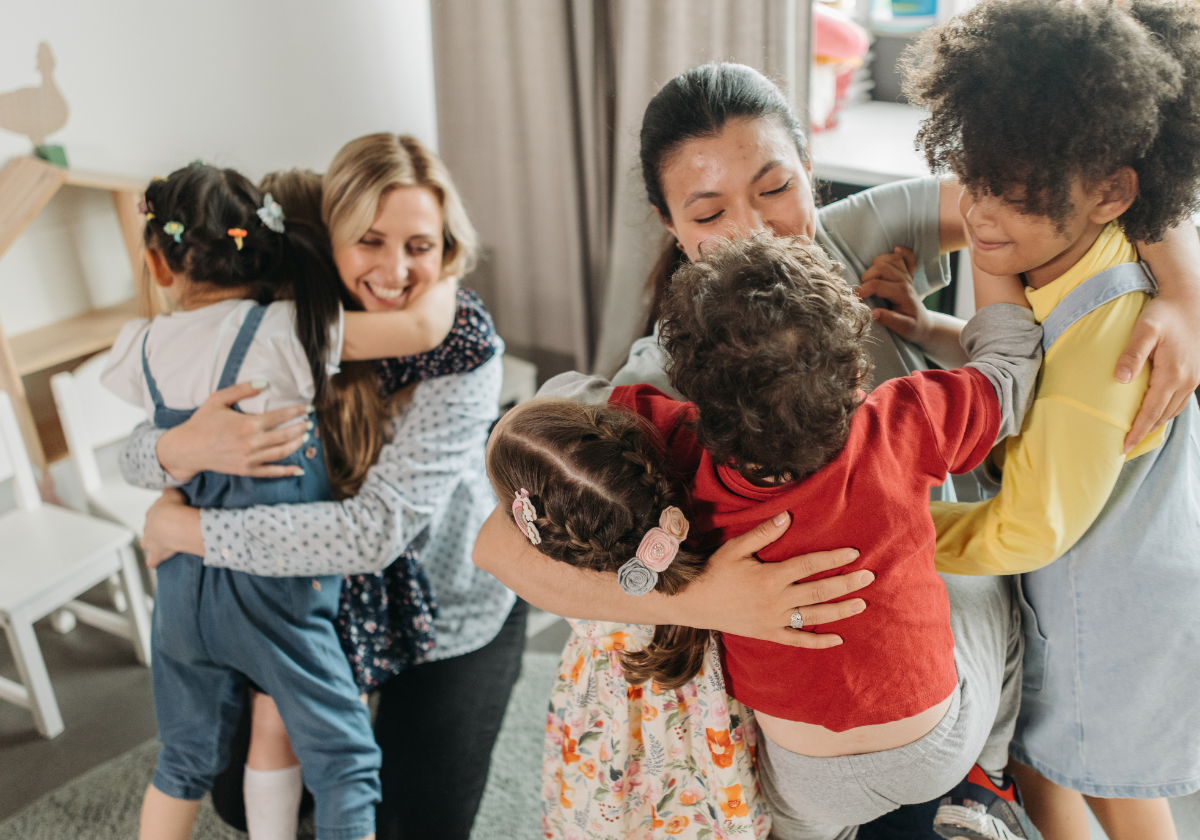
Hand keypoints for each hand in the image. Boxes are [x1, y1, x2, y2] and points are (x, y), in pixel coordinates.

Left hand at [141, 489, 203, 567]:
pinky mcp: (156, 554)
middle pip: (148, 530)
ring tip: (163, 547)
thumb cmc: (174, 507)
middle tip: (168, 531)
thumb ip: (170, 492)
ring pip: (146, 545)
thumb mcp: (172, 493)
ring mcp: (151, 542)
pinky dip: (155, 562)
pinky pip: (153, 561)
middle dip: (155, 531)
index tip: (171, 515)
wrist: (174, 523)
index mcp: (151, 514)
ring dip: (153, 546)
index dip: (162, 515)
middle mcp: (148, 528)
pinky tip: (159, 563)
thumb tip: (170, 488)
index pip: (154, 514)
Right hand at [156, 382, 309, 481]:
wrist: (186, 449)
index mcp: (248, 424)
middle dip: (300, 427)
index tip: (307, 408)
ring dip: (296, 444)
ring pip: (282, 452)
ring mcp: (250, 458)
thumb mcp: (218, 399)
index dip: (296, 411)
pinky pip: (271, 472)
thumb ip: (242, 389)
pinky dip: (286, 471)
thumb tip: (265, 382)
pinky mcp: (246, 470)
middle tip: (309, 422)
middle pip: (285, 435)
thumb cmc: (202, 422)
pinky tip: (299, 469)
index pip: (280, 416)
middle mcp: (252, 442)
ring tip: (305, 437)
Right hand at [665, 513, 872, 648]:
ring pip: (814, 616)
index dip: (833, 559)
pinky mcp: (769, 633)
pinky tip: (838, 639)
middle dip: (847, 584)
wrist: (693, 603)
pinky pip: (798, 640)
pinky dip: (819, 641)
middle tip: (869, 577)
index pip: (809, 565)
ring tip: (862, 603)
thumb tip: (788, 517)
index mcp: (770, 576)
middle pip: (819, 591)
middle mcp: (776, 600)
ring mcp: (774, 620)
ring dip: (841, 610)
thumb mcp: (735, 548)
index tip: (854, 554)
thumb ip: (762, 534)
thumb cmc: (714, 572)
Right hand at [856, 247, 931, 343]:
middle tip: (862, 290)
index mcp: (902, 294)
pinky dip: (900, 252)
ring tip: (870, 278)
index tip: (855, 299)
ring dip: (876, 264)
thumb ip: (889, 320)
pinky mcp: (907, 274)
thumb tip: (873, 312)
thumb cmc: (912, 327)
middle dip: (867, 276)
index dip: (863, 290)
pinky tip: (894, 251)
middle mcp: (905, 281)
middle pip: (882, 267)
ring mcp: (906, 276)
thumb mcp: (903, 328)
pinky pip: (905, 256)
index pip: (878, 285)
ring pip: (890, 259)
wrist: (924, 324)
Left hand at [1118, 286, 1199, 451]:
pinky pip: (1180, 401)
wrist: (1190, 299)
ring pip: (1173, 410)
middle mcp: (1186, 380)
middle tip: (1125, 447)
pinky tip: (1156, 415)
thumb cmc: (1164, 312)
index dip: (1136, 431)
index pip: (1151, 411)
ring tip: (1137, 436)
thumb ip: (1132, 353)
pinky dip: (1167, 412)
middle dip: (1144, 433)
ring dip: (1156, 424)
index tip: (1122, 446)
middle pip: (1162, 415)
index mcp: (1173, 374)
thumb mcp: (1145, 329)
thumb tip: (1120, 378)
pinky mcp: (1195, 373)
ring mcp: (1194, 378)